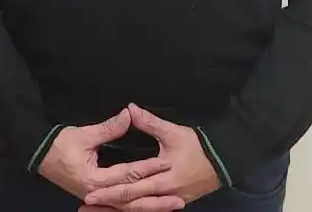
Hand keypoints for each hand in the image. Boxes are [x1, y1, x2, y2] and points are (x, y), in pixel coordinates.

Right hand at [38, 107, 181, 209]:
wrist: (37, 155)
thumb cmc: (59, 144)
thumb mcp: (84, 135)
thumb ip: (109, 128)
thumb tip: (129, 115)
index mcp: (95, 180)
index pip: (128, 175)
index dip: (148, 170)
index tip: (166, 165)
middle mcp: (98, 193)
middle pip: (132, 200)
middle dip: (156, 201)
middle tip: (179, 201)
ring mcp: (96, 198)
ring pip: (127, 208)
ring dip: (149, 208)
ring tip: (169, 207)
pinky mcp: (95, 197)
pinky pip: (119, 206)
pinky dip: (134, 208)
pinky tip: (147, 207)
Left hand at [81, 104, 219, 209]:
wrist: (225, 161)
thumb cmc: (197, 146)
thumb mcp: (173, 132)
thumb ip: (149, 122)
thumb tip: (129, 109)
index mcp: (163, 179)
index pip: (131, 187)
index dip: (110, 191)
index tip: (90, 193)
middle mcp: (166, 194)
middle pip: (132, 202)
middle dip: (109, 204)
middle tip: (86, 205)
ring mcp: (172, 199)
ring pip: (141, 208)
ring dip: (119, 209)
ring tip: (98, 211)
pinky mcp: (175, 200)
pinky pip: (151, 207)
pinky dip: (135, 209)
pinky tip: (121, 209)